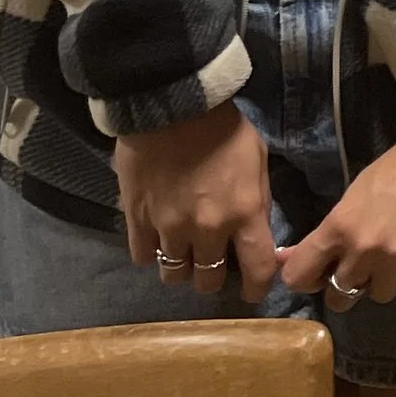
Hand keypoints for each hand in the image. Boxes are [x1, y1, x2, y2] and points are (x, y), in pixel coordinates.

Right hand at [115, 105, 278, 304]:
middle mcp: (207, 229)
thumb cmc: (222, 128)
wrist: (172, 104)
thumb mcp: (258, 159)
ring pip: (174, 274)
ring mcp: (169, 228)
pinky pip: (143, 257)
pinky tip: (158, 239)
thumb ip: (258, 201)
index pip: (257, 270)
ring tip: (184, 252)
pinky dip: (152, 253)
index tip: (252, 292)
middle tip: (213, 262)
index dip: (257, 289)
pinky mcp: (137, 220)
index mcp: (244, 213)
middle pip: (208, 280)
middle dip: (213, 276)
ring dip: (182, 267)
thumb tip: (255, 232)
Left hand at [277, 70, 395, 308]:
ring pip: (381, 295)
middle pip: (340, 298)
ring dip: (387, 278)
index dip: (306, 279)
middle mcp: (365, 248)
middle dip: (348, 286)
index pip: (298, 276)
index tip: (319, 273)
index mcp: (339, 227)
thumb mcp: (353, 196)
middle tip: (363, 265)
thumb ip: (325, 234)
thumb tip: (285, 258)